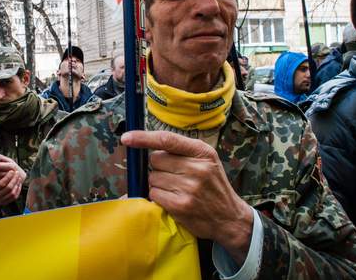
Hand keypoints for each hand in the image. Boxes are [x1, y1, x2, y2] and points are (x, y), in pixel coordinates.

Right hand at [0, 155, 25, 205]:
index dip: (7, 176)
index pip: (0, 183)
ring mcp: (0, 200)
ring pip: (11, 192)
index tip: (12, 169)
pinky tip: (18, 183)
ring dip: (16, 183)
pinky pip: (14, 196)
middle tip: (16, 172)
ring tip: (18, 176)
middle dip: (13, 179)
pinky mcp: (6, 202)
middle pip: (7, 187)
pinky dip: (18, 188)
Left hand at [121, 130, 252, 264]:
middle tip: (172, 175)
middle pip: (155, 159)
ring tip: (175, 189)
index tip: (126, 137)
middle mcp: (197, 168)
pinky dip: (158, 197)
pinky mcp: (181, 205)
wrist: (229, 217)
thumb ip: (183, 150)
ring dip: (158, 183)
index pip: (167, 139)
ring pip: (153, 178)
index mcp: (202, 152)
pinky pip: (154, 194)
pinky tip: (172, 199)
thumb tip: (148, 145)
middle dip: (158, 167)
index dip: (143, 137)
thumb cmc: (213, 185)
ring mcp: (189, 188)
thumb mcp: (207, 160)